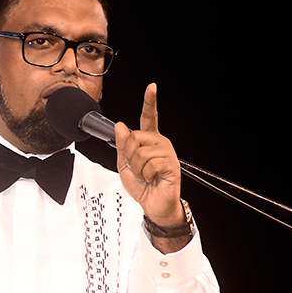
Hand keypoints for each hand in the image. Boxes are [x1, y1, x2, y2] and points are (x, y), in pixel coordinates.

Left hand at [115, 83, 183, 226]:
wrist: (154, 205)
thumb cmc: (143, 186)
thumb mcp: (125, 165)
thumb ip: (121, 146)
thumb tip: (120, 126)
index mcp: (149, 140)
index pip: (149, 117)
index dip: (150, 102)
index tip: (152, 87)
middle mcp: (160, 143)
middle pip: (135, 137)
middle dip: (129, 155)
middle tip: (136, 168)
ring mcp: (167, 153)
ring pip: (141, 152)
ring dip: (137, 168)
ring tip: (145, 176)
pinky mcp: (171, 164)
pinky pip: (150, 164)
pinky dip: (146, 175)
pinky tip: (152, 179)